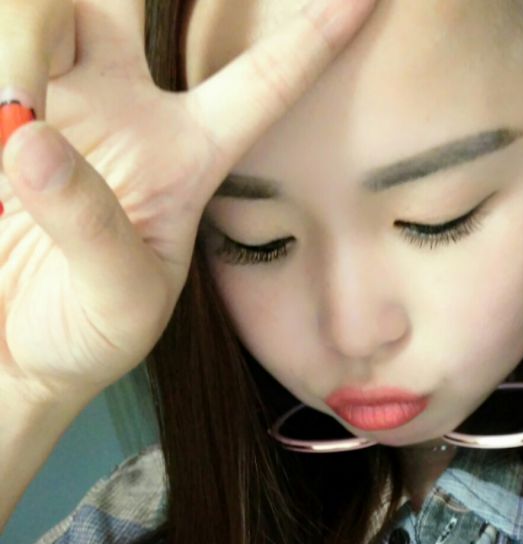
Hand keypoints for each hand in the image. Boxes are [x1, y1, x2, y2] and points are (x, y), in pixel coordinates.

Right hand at [0, 0, 377, 405]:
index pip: (266, 82)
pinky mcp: (1, 115)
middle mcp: (131, 115)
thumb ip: (93, 230)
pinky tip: (1, 105)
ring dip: (20, 32)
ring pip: (47, 7)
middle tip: (88, 9)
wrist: (16, 353)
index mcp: (188, 159)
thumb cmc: (89, 335)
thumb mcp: (119, 302)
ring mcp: (61, 106)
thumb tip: (33, 143)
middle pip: (126, 0)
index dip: (316, 34)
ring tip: (7, 104)